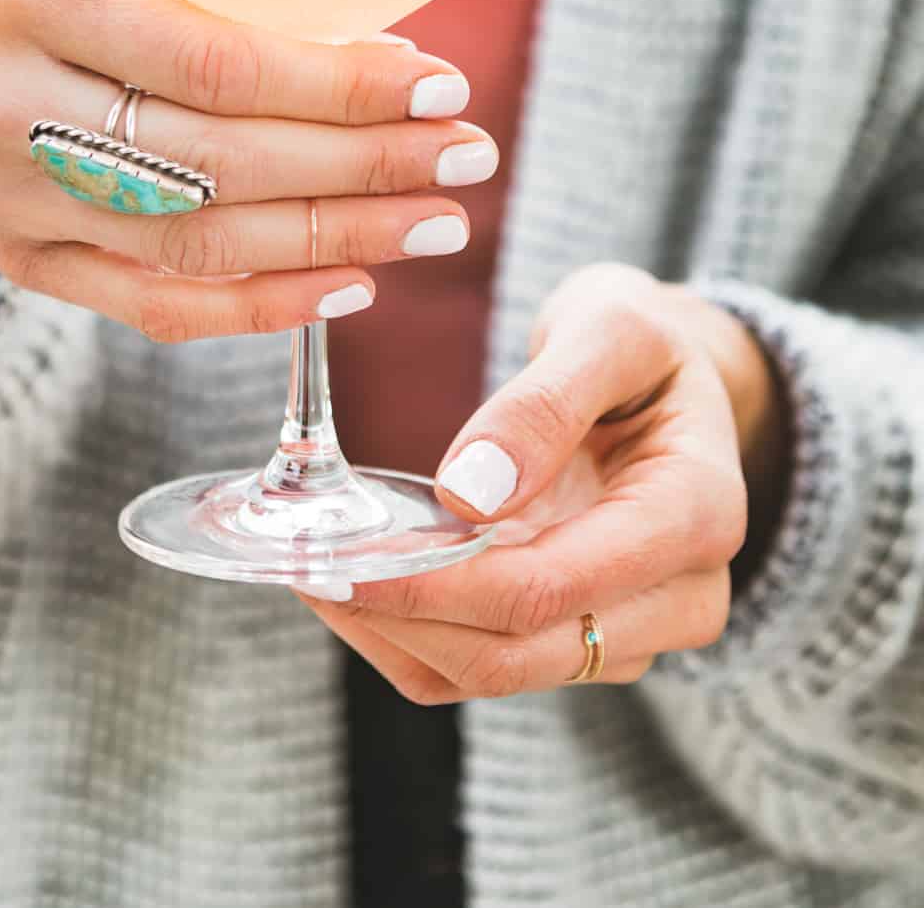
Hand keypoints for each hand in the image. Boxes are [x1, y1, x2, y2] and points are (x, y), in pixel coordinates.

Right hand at [0, 0, 495, 321]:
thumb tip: (394, 47)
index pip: (214, 63)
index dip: (340, 89)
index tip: (440, 85)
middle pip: (217, 164)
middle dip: (362, 167)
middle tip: (466, 158)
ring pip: (194, 244)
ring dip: (335, 240)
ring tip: (435, 223)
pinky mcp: (15, 261)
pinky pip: (152, 304)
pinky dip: (260, 305)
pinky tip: (349, 283)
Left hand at [296, 264, 786, 701]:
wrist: (670, 381)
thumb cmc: (642, 346)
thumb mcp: (609, 330)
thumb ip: (545, 404)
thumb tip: (467, 494)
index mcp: (697, 514)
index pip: (553, 587)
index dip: (441, 583)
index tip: (347, 555)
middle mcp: (678, 596)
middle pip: (518, 653)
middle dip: (402, 615)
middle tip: (305, 563)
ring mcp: (632, 630)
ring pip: (492, 673)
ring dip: (394, 632)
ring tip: (313, 568)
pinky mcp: (584, 639)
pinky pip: (483, 665)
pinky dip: (410, 634)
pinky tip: (350, 582)